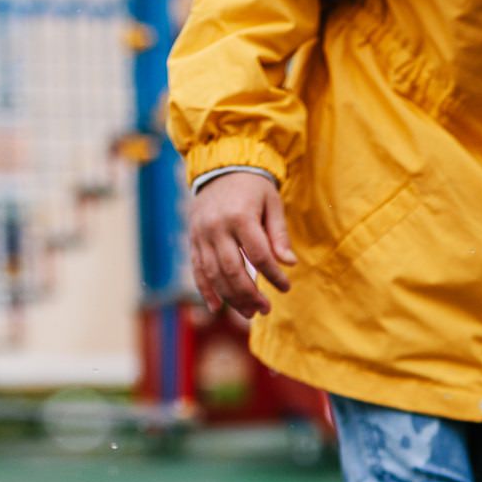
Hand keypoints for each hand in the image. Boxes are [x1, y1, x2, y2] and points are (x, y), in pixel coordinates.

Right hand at [189, 172, 294, 317]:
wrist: (220, 168)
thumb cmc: (253, 187)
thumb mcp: (272, 203)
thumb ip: (278, 234)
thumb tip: (289, 263)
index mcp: (240, 216)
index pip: (259, 255)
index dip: (274, 275)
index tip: (286, 287)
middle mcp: (216, 227)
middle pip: (232, 270)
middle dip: (250, 294)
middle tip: (265, 309)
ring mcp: (201, 234)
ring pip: (214, 274)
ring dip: (231, 298)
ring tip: (249, 313)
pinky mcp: (192, 239)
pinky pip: (197, 269)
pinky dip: (205, 290)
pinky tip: (216, 307)